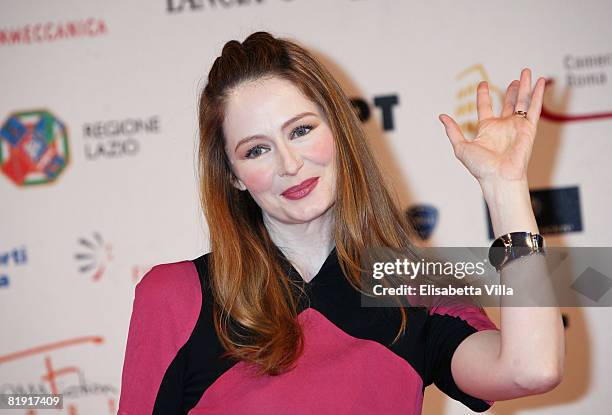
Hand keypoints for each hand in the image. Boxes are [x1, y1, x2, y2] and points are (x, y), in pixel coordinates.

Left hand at [438, 68, 545, 184]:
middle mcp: (503, 126)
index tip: (482, 83)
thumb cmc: (480, 167)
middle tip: (516, 79)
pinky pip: (534, 108)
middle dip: (512, 91)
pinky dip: (537, 94)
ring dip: (525, 87)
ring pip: (522, 102)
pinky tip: (540, 81)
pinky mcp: (529, 128)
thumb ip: (452, 131)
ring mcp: (517, 126)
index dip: (484, 95)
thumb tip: (442, 116)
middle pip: (509, 103)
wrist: (498, 177)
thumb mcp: (461, 147)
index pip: (485, 107)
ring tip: (526, 72)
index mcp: (487, 129)